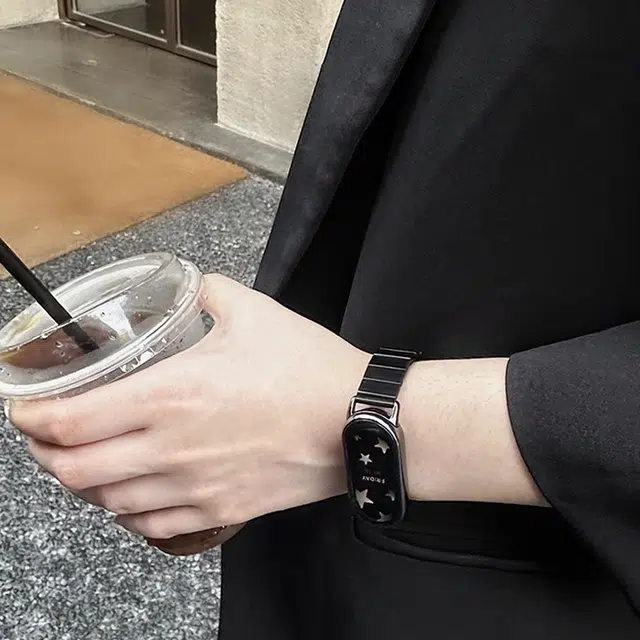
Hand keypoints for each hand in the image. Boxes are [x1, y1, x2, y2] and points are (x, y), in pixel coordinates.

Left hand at [8, 274, 369, 539]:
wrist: (357, 421)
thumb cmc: (308, 370)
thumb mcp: (254, 312)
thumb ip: (211, 293)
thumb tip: (196, 288)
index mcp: (171, 394)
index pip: (71, 421)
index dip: (31, 419)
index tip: (23, 410)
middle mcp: (171, 449)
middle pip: (74, 470)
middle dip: (45, 454)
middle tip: (45, 435)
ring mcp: (194, 488)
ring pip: (107, 501)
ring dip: (82, 482)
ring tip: (82, 461)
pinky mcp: (220, 512)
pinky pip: (151, 524)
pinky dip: (125, 510)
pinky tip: (130, 493)